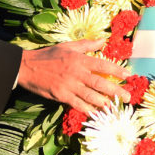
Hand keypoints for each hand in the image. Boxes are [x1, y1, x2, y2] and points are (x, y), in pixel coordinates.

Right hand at [16, 40, 130, 113]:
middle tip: (128, 98)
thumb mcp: (68, 46)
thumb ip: (87, 44)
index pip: (103, 65)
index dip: (117, 71)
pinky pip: (78, 104)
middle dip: (116, 91)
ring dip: (104, 102)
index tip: (128, 76)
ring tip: (115, 107)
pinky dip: (88, 110)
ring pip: (91, 95)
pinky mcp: (61, 95)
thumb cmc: (48, 55)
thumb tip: (103, 40)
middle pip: (100, 82)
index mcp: (79, 59)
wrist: (26, 67)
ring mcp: (69, 85)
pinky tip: (97, 114)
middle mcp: (76, 72)